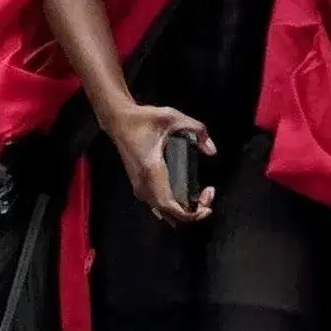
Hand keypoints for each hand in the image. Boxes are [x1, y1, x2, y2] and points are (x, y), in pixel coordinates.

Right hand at [103, 101, 212, 222]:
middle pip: (168, 213)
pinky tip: (187, 197)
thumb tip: (212, 151)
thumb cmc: (143, 118)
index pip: (169, 205)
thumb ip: (197, 129)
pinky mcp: (139, 184)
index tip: (207, 205)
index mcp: (151, 170)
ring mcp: (139, 185)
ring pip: (162, 211)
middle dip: (192, 212)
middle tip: (208, 196)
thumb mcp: (173, 117)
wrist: (118, 120)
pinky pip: (157, 204)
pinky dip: (174, 207)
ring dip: (183, 210)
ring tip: (200, 196)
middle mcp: (143, 183)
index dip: (190, 214)